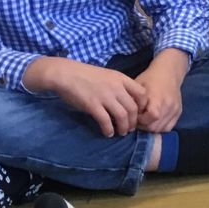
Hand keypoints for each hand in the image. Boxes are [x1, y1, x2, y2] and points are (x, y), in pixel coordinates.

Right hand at [27, 57, 144, 136]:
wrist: (65, 73)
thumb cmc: (85, 75)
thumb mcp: (107, 75)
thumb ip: (118, 86)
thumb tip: (126, 101)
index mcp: (121, 78)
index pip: (142, 94)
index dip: (143, 106)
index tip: (139, 114)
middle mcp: (116, 87)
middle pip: (133, 108)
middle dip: (133, 121)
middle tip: (130, 128)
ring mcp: (105, 96)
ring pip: (122, 116)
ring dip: (123, 127)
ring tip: (121, 133)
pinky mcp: (93, 105)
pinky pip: (106, 121)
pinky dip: (109, 129)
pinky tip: (108, 133)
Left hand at [134, 50, 189, 133]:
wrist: (169, 72)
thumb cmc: (150, 78)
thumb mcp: (138, 86)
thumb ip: (133, 101)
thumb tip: (126, 115)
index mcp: (158, 98)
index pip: (151, 117)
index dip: (141, 120)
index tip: (135, 115)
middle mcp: (168, 105)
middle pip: (155, 126)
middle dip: (143, 126)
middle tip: (137, 119)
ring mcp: (175, 110)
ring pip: (161, 129)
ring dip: (151, 127)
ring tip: (145, 120)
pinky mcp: (178, 112)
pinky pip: (168, 128)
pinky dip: (159, 127)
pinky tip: (153, 121)